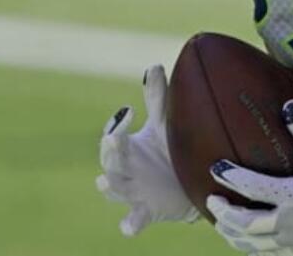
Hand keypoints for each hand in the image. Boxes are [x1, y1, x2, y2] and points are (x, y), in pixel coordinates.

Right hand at [95, 64, 198, 235]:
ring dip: (110, 185)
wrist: (188, 186)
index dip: (116, 125)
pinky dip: (129, 224)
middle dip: (110, 150)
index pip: (113, 136)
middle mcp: (125, 171)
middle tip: (114, 137)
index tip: (129, 111)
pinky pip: (133, 221)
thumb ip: (158, 97)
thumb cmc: (170, 150)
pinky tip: (128, 227)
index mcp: (127, 148)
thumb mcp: (164, 124)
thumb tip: (154, 65)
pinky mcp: (146, 212)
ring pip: (114, 189)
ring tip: (104, 181)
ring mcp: (133, 192)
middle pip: (109, 162)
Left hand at [207, 101, 292, 254]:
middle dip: (225, 214)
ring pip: (256, 245)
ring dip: (236, 236)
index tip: (216, 168)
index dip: (231, 178)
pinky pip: (274, 255)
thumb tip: (289, 104)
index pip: (252, 188)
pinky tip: (252, 245)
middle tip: (212, 202)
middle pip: (246, 224)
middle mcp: (290, 223)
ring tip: (224, 227)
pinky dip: (257, 250)